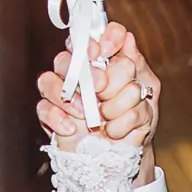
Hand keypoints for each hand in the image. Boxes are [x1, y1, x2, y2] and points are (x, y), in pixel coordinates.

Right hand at [37, 19, 160, 183]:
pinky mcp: (53, 115)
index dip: (99, 37)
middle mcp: (82, 73)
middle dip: (87, 72)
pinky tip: (74, 128)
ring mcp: (65, 94)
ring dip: (71, 97)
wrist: (126, 156)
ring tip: (91, 115)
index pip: (96, 35)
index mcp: (104, 61)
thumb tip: (128, 40)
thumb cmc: (136, 123)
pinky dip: (57, 117)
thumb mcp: (147, 93)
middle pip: (69, 56)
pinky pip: (43, 108)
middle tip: (102, 87)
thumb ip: (138, 65)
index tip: (107, 49)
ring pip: (50, 79)